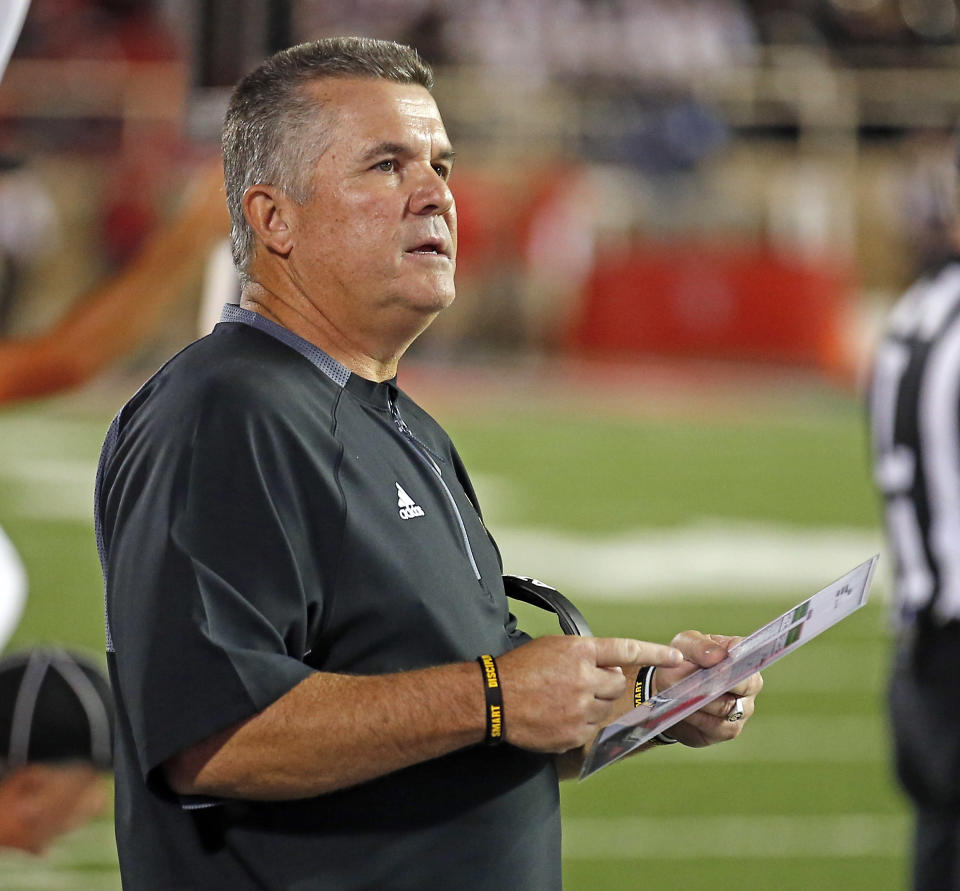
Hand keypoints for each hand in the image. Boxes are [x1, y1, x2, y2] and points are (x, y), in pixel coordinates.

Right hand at [497, 636, 682, 753]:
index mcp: (579, 651)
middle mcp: (584, 678)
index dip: (655, 652)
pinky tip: (557, 716)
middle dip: (605, 683)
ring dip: (592, 704)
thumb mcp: (552, 647)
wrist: (494, 699)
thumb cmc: (520, 669)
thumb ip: (583, 654)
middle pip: (616, 684)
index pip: (626, 649)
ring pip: (606, 708)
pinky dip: (579, 723)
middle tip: (581, 683)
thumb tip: (607, 665)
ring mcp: (581, 709)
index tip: (676, 656)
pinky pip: (591, 728)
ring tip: (563, 700)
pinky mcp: (575, 733)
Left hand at [651, 631, 762, 747]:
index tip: (718, 665)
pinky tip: (684, 710)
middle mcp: (749, 683)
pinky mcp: (728, 729)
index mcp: (742, 656)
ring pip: (728, 707)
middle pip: (746, 685)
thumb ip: (699, 646)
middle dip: (720, 682)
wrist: (668, 691)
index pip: (750, 656)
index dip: (735, 662)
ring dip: (703, 701)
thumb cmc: (682, 660)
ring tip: (682, 694)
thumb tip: (717, 656)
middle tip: (697, 681)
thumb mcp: (684, 645)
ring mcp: (742, 709)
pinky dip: (697, 718)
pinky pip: (717, 726)